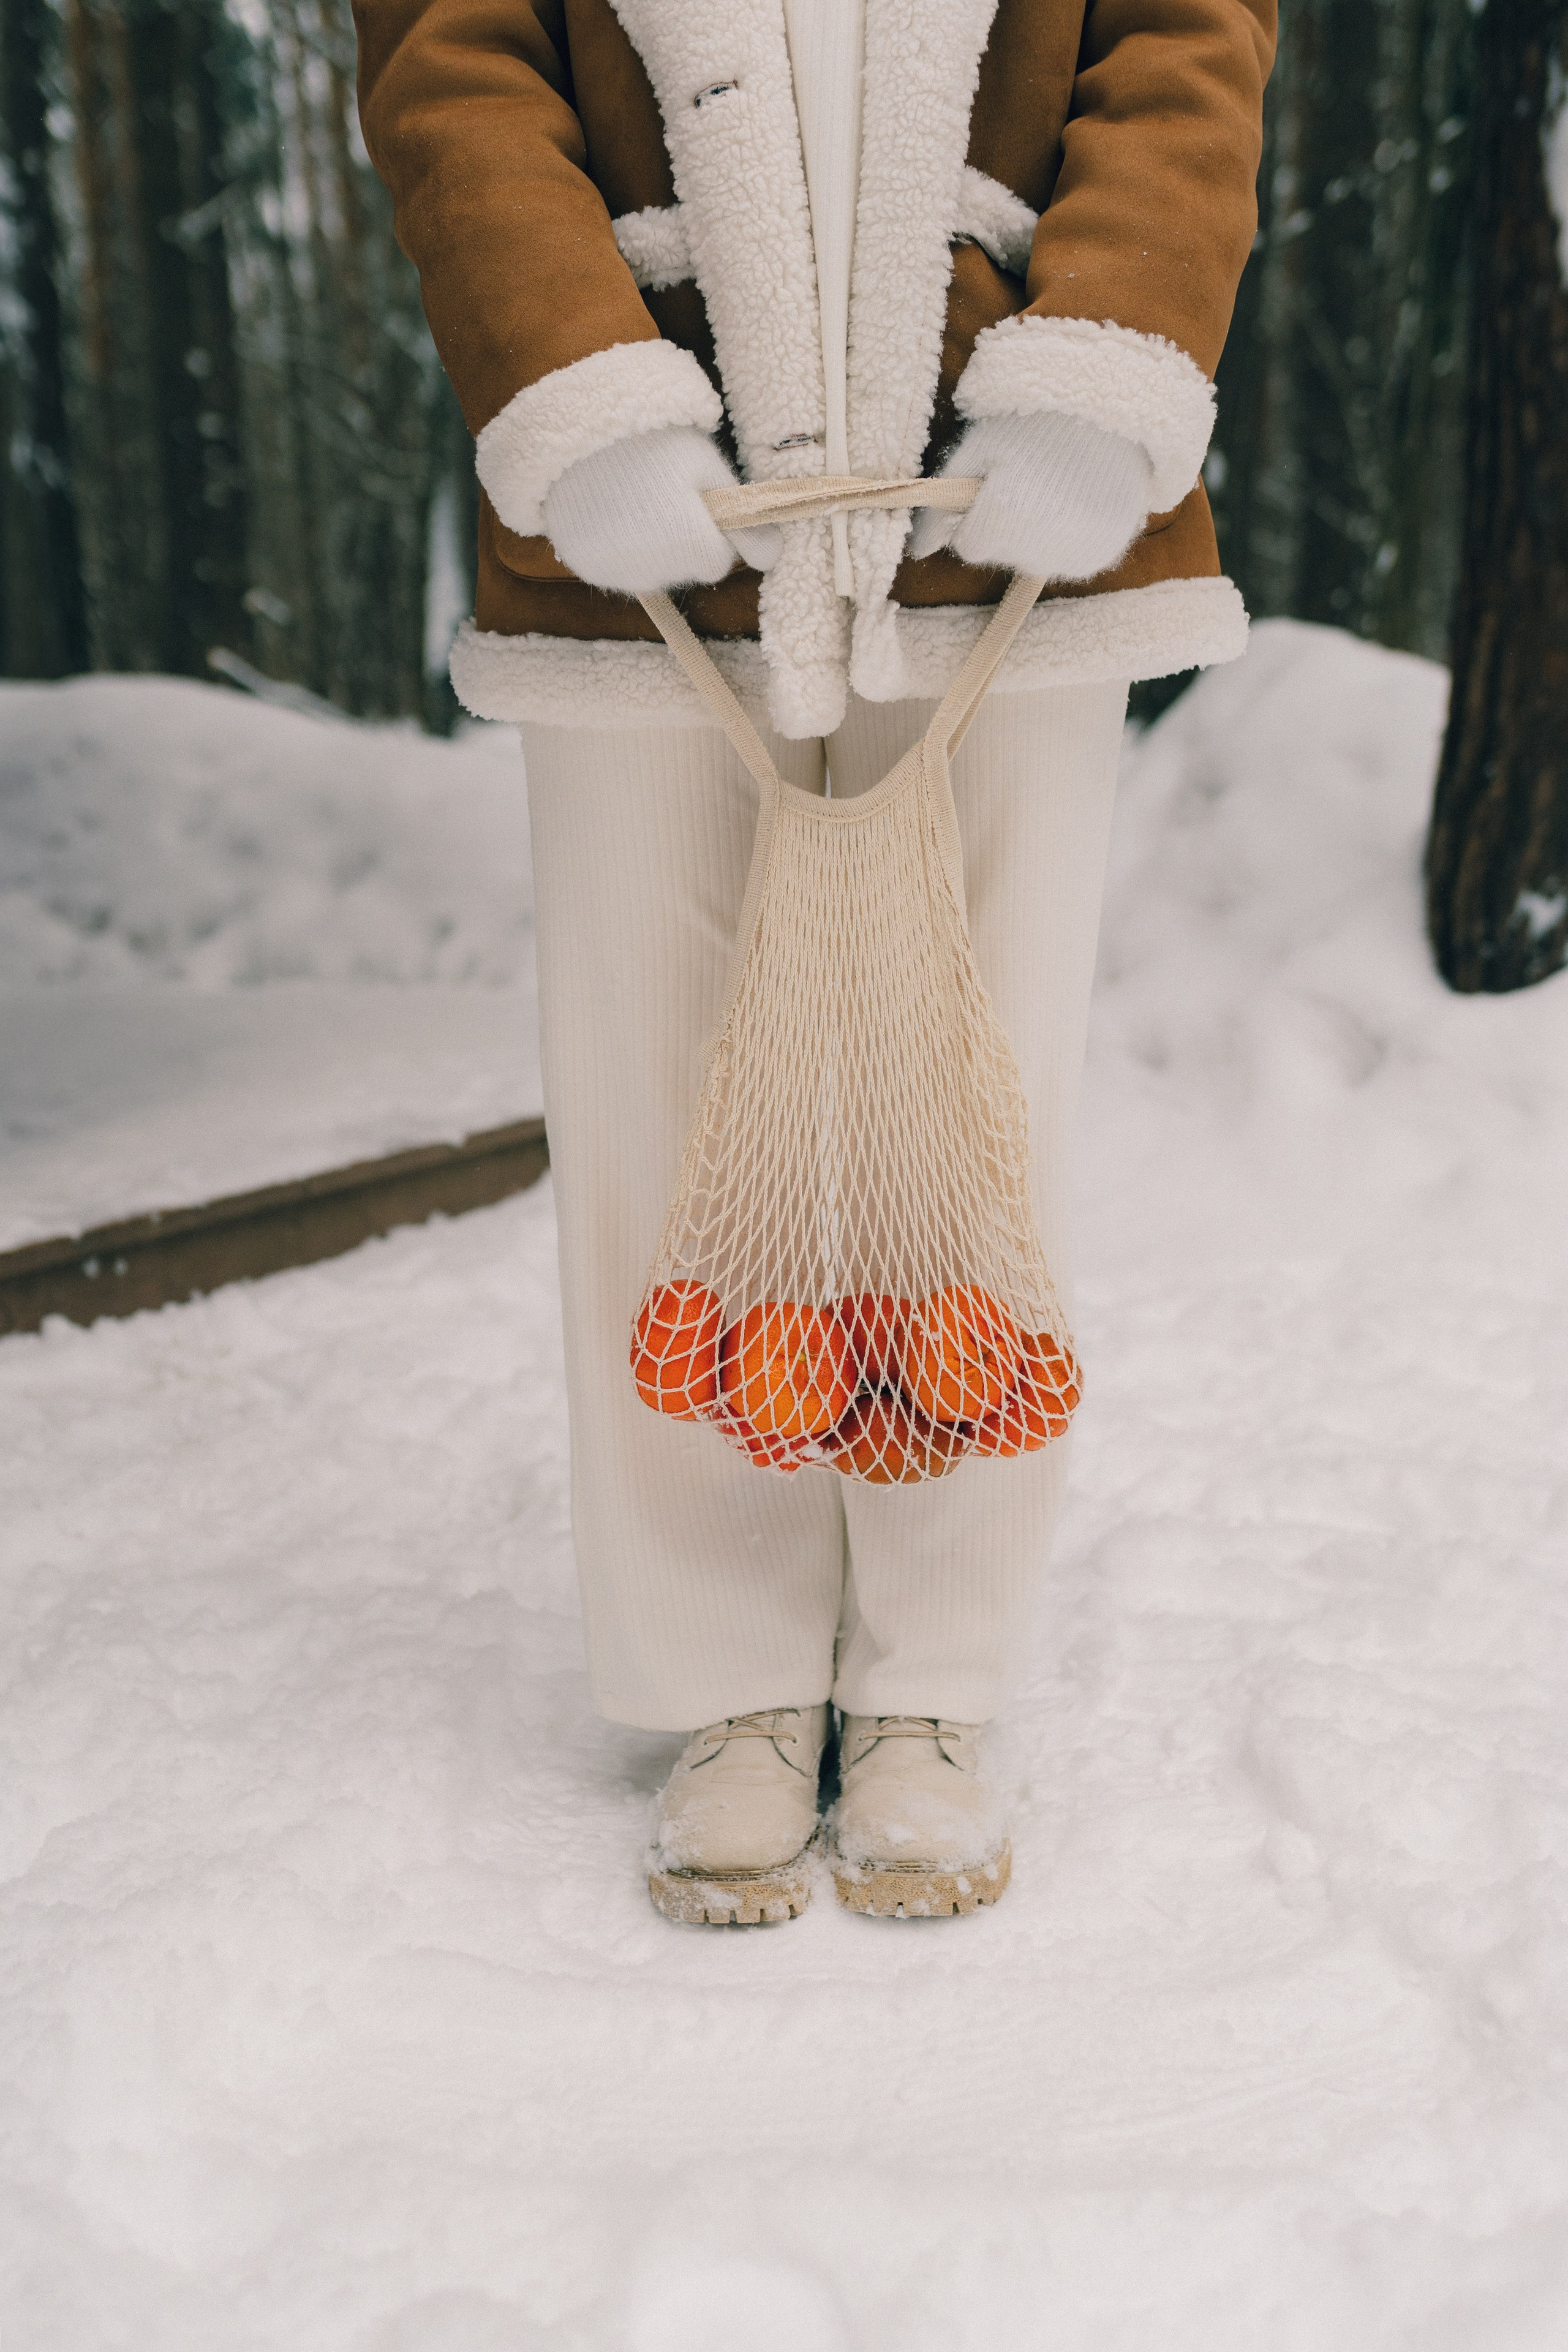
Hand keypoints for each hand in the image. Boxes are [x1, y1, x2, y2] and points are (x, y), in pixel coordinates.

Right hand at [541, 426, 780, 593]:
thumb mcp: (708, 468)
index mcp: (694, 549)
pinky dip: (616, 548)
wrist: (579, 427)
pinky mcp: (587, 569)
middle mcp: (657, 573)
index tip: (694, 501)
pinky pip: (615, 568)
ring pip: (650, 572)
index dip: (711, 531)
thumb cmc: (653, 440)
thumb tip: (773, 558)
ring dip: (649, 547)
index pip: (718, 562)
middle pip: (683, 570)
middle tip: (660, 494)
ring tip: (633, 500)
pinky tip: (609, 513)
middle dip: (681, 540)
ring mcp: (618, 574)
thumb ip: (745, 518)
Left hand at [908, 409, 1152, 581]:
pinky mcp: (1102, 554)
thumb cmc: (1032, 423)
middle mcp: (1037, 548)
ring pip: (1035, 558)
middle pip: (1002, 553)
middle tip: (1027, 482)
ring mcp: (1073, 555)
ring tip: (1054, 489)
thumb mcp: (975, 450)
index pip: (969, 545)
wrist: (1110, 408)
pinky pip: (1070, 557)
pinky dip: (1068, 537)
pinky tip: (1076, 503)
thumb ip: (938, 505)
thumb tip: (918, 551)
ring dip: (1036, 533)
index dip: (976, 516)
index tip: (993, 489)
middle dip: (1004, 525)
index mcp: (1001, 519)